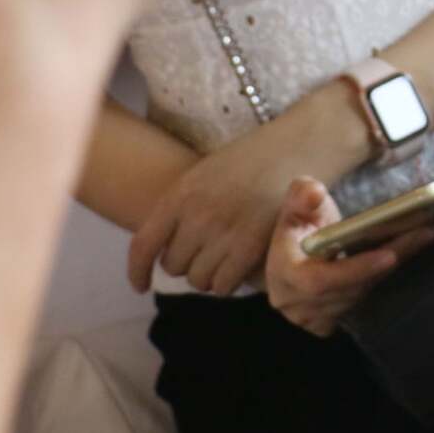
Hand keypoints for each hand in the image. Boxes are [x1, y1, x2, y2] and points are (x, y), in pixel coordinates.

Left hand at [126, 118, 298, 294]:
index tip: (140, 286)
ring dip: (209, 275)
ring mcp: (224, 232)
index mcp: (180, 194)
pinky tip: (239, 268)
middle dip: (186, 264)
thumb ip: (183, 207)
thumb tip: (167, 246)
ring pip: (198, 279)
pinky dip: (228, 282)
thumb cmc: (253, 159)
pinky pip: (224, 284)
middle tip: (206, 253)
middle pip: (172, 266)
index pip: (143, 245)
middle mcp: (197, 215)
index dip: (136, 272)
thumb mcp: (205, 174)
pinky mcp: (251, 247)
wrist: (297, 146)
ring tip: (225, 259)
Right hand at [266, 178, 433, 336]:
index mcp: (283, 273)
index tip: (388, 256)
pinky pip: (363, 305)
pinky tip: (406, 257)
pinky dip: (384, 281)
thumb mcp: (296, 204)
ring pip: (360, 298)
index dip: (355, 271)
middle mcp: (295, 302)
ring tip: (424, 237)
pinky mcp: (327, 324)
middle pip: (350, 290)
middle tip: (424, 235)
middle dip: (388, 264)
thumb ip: (302, 195)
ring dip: (392, 270)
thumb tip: (314, 193)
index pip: (319, 280)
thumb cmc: (296, 228)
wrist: (288, 258)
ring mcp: (312, 318)